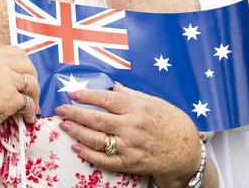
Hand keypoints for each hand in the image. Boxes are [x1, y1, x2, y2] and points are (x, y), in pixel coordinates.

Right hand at [0, 46, 39, 151]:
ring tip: (31, 109)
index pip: (17, 52)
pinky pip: (29, 103)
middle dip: (33, 81)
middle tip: (32, 95)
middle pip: (28, 65)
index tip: (26, 78)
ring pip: (32, 83)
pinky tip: (27, 118)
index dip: (25, 66)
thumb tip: (20, 78)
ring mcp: (4, 78)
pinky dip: (30, 112)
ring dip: (35, 97)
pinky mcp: (9, 97)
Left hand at [56, 83, 201, 183]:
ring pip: (96, 139)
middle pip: (96, 118)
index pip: (105, 99)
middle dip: (74, 113)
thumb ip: (132, 95)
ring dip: (77, 131)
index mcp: (138, 108)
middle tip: (60, 109)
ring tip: (64, 125)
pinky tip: (77, 147)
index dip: (86, 96)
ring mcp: (130, 146)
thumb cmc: (173, 124)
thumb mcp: (156, 103)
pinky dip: (88, 154)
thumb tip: (113, 86)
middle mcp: (132, 126)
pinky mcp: (130, 163)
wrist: (189, 153)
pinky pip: (104, 160)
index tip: (72, 94)